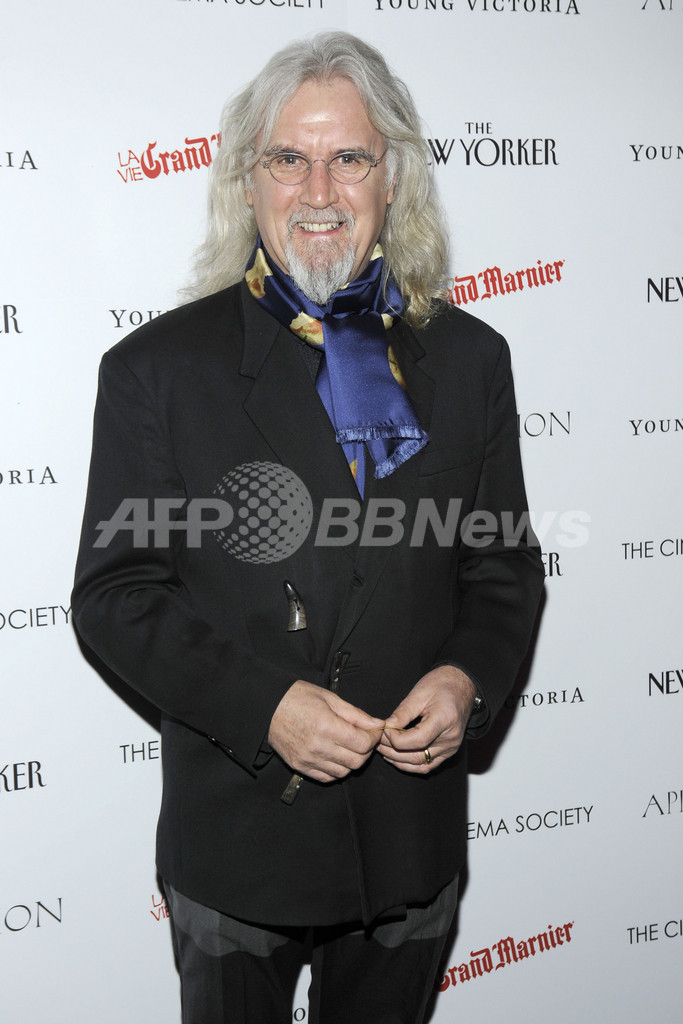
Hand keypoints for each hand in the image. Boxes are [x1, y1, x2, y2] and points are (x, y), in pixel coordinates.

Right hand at [268, 680, 385, 783]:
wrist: (267, 707)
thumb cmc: (298, 697)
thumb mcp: (330, 698)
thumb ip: (356, 714)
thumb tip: (377, 724)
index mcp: (327, 726)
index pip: (363, 744)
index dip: (374, 738)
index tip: (374, 731)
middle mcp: (318, 747)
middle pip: (357, 761)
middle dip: (366, 750)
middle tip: (363, 738)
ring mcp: (308, 759)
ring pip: (344, 772)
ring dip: (352, 761)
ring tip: (348, 746)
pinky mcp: (300, 767)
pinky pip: (327, 777)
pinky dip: (336, 769)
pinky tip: (335, 755)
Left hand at [377, 666, 476, 773]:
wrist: (462, 686)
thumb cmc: (442, 684)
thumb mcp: (419, 693)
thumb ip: (402, 713)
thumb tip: (386, 727)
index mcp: (445, 720)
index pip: (418, 740)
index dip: (396, 739)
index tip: (383, 730)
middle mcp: (451, 739)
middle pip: (417, 756)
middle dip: (392, 751)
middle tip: (376, 740)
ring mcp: (451, 748)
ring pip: (420, 764)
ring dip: (399, 760)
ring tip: (382, 749)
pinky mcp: (448, 751)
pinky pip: (428, 765)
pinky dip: (410, 764)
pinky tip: (396, 757)